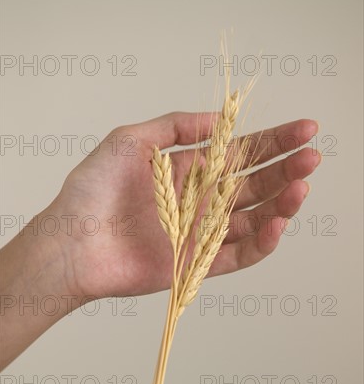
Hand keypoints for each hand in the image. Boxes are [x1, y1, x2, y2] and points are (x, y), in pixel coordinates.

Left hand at [51, 113, 319, 298]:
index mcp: (189, 170)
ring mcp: (200, 234)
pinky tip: (277, 224)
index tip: (304, 129)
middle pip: (254, 186)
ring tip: (301, 187)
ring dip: (280, 205)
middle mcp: (200, 201)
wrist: (72, 241)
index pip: (241, 153)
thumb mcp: (131, 140)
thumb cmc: (92, 190)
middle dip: (286, 170)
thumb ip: (176, 128)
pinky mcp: (196, 265)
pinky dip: (260, 243)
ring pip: (252, 220)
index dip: (273, 142)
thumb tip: (219, 119)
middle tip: (312, 157)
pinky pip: (236, 255)